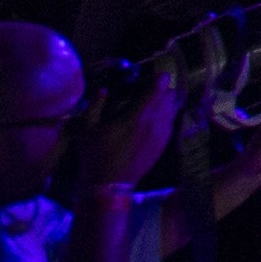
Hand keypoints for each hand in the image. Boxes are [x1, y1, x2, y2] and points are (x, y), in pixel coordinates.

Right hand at [66, 67, 184, 199]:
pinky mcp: (164, 144)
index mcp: (138, 114)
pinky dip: (166, 116)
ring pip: (173, 108)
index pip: (159, 86)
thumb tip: (103, 89)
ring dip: (165, 102)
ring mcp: (162, 134)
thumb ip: (95, 105)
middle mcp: (155, 121)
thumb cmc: (96, 154)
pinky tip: (152, 120)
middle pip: (170, 95)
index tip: (150, 76)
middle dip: (160, 89)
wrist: (109, 185)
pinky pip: (171, 122)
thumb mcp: (86, 128)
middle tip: (146, 91)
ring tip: (150, 104)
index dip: (158, 77)